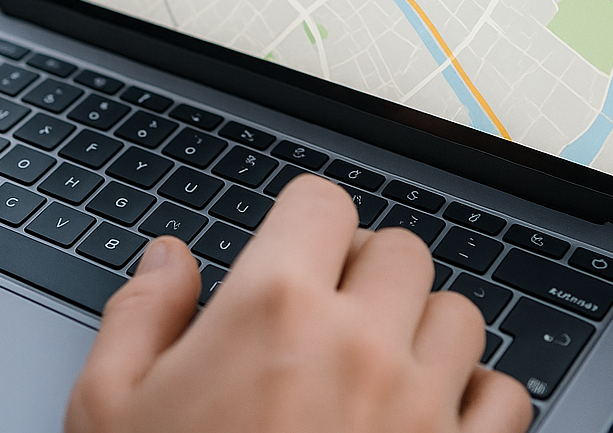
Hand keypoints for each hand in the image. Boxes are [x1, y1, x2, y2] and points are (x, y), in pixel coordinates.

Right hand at [67, 175, 531, 432]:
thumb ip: (140, 314)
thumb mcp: (108, 408)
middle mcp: (359, 343)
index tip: (294, 249)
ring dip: (422, 328)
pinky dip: (474, 397)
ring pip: (459, 314)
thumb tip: (169, 259)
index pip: (323, 202)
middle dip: (364, 270)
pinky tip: (424, 416)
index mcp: (272, 307)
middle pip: (400, 250)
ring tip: (377, 365)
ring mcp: (420, 408)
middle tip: (329, 313)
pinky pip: (504, 397)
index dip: (304, 222)